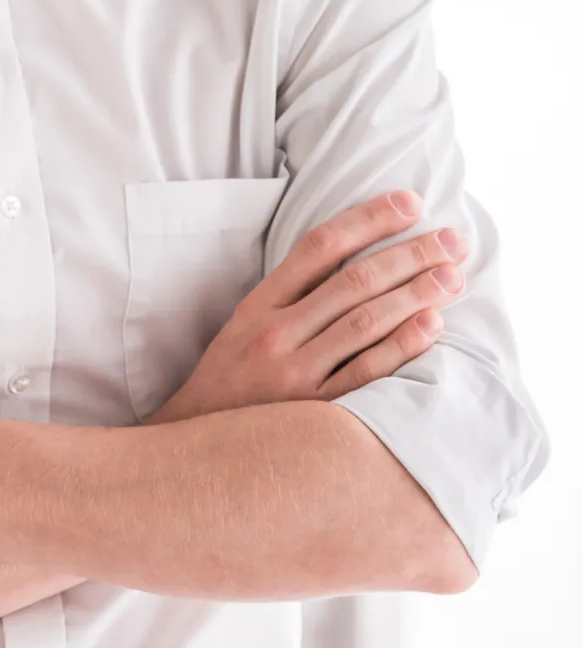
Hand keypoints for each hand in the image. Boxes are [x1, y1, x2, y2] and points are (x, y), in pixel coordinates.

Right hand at [144, 190, 468, 423]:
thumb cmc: (231, 379)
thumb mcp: (244, 325)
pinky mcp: (313, 412)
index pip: (320, 247)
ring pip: (365, 322)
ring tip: (452, 275)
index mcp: (258, 305)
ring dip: (416, 294)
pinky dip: (401, 346)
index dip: (369, 219)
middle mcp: (276, 334)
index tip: (411, 202)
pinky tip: (431, 324)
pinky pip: (366, 373)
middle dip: (410, 255)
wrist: (195, 445)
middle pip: (353, 282)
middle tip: (452, 240)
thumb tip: (355, 258)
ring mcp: (295, 374)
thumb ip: (291, 295)